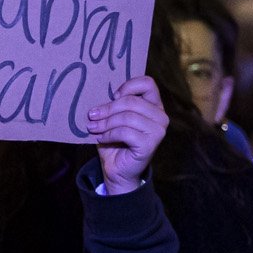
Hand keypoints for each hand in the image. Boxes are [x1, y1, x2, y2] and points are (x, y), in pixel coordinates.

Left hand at [89, 76, 166, 192]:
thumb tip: (99, 92)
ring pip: (127, 117)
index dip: (128, 86)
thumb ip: (112, 104)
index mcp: (153, 105)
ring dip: (105, 123)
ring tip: (93, 128)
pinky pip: (125, 132)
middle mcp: (160, 116)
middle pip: (131, 101)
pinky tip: (101, 139)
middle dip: (107, 108)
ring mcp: (158, 131)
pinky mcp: (150, 145)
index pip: (148, 83)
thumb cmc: (114, 140)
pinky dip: (109, 134)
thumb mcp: (111, 118)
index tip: (112, 95)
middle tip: (92, 116)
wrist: (116, 168)